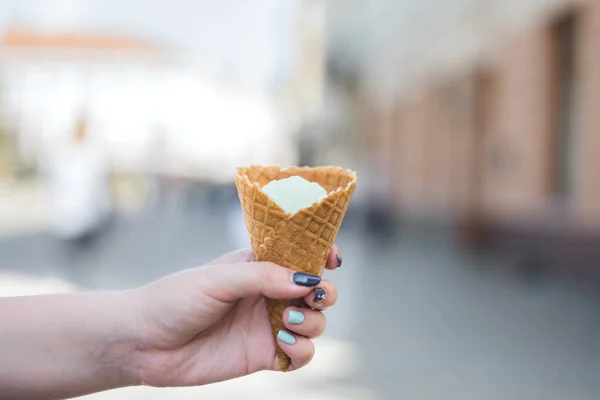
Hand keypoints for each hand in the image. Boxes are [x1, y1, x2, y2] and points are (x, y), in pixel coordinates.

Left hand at [130, 246, 341, 386]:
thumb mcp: (219, 279)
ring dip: (313, 321)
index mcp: (258, 265)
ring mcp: (268, 325)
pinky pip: (301, 355)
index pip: (301, 255)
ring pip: (315, 322)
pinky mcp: (264, 355)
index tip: (333, 258)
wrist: (144, 343)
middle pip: (317, 290)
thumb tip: (308, 279)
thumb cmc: (174, 299)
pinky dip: (302, 350)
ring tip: (286, 320)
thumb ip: (263, 276)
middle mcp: (268, 294)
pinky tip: (281, 342)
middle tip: (312, 294)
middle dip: (325, 291)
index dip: (322, 254)